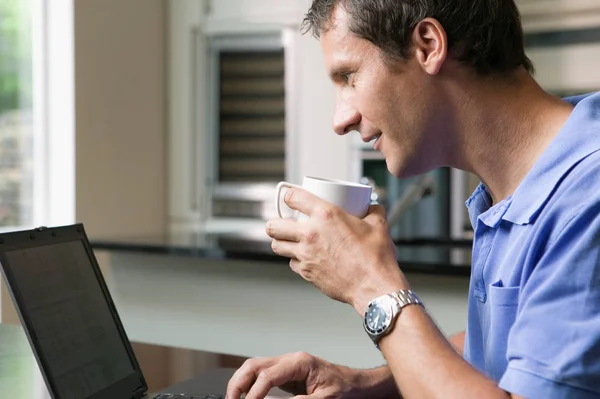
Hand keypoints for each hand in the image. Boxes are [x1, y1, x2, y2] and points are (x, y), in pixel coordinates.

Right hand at [226, 352, 385, 398]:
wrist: (357, 386)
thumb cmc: (346, 390)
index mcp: (299, 362)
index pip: (267, 375)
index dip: (254, 394)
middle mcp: (290, 360)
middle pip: (254, 365)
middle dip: (238, 383)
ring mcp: (287, 366)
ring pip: (254, 368)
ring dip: (240, 383)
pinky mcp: (286, 375)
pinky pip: (262, 376)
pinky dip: (250, 385)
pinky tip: (246, 397)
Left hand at [266, 187, 408, 312]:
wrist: (374, 286)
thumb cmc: (375, 258)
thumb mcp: (378, 225)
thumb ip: (373, 211)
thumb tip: (372, 208)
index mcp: (325, 216)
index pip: (294, 197)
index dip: (290, 195)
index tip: (291, 198)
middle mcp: (310, 234)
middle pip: (274, 225)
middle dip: (276, 222)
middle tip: (283, 223)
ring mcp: (305, 255)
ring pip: (277, 246)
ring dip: (281, 241)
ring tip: (288, 240)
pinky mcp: (306, 273)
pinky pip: (291, 264)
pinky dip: (295, 260)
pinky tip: (305, 258)